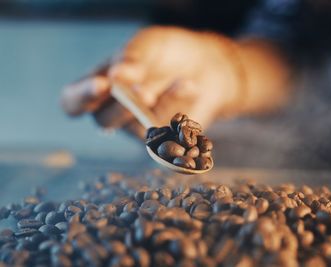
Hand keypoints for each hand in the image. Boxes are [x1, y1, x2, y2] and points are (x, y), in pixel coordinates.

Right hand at [61, 26, 241, 137]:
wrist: (204, 65)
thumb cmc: (166, 54)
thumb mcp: (149, 45)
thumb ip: (132, 57)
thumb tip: (116, 74)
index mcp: (98, 86)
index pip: (72, 101)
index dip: (82, 97)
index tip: (103, 84)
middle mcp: (114, 111)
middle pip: (104, 121)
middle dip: (124, 107)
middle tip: (145, 93)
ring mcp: (139, 128)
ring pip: (140, 129)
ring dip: (164, 104)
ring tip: (184, 82)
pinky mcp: (166, 138)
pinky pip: (169, 130)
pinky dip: (182, 107)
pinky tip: (190, 87)